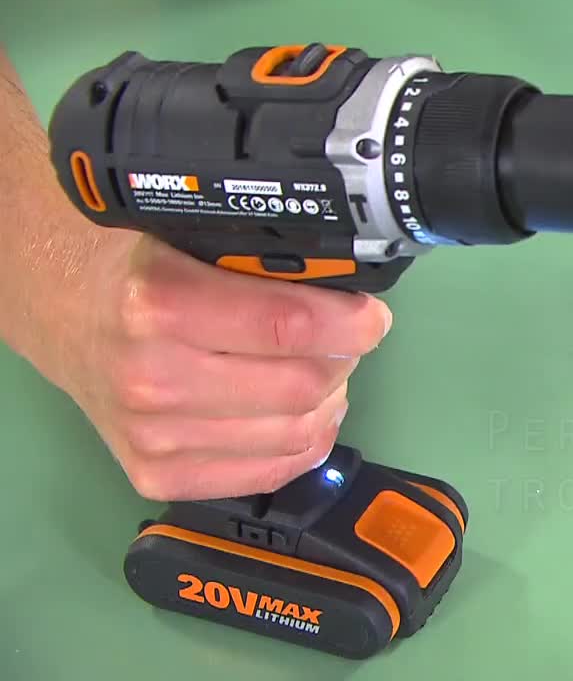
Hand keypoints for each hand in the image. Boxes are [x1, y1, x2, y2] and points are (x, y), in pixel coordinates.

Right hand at [40, 231, 391, 500]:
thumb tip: (350, 283)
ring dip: (329, 401)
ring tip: (323, 371)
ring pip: (296, 434)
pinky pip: (269, 472)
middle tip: (345, 338)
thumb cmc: (136, 266)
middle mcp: (153, 377)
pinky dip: (306, 443)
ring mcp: (154, 435)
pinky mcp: (159, 475)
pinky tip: (306, 413)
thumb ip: (263, 260)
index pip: (289, 326)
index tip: (370, 315)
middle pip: (303, 386)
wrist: (63, 312)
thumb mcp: (191, 236)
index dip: (351, 322)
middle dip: (343, 358)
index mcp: (160, 303)